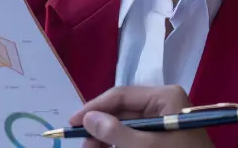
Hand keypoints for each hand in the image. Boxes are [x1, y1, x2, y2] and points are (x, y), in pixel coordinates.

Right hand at [69, 85, 214, 147]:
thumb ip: (115, 132)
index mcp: (165, 97)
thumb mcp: (145, 147)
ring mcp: (164, 121)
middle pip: (122, 110)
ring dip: (107, 139)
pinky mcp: (163, 138)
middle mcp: (164, 104)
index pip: (121, 95)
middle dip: (100, 127)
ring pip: (126, 125)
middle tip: (82, 145)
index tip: (72, 123)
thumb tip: (87, 119)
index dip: (94, 108)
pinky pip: (135, 137)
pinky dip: (120, 144)